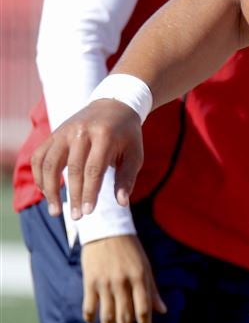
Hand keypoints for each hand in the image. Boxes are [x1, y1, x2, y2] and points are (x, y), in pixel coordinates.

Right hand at [30, 99, 144, 218]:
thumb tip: (122, 203)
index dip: (89, 192)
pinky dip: (39, 176)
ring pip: (48, 164)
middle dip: (73, 196)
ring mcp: (63, 132)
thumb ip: (127, 177)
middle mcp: (80, 132)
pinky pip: (39, 157)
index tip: (88, 212)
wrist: (113, 106)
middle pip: (72, 169)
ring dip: (49, 190)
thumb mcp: (135, 153)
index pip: (94, 169)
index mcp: (104, 135)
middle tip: (77, 217)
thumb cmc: (127, 135)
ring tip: (55, 210)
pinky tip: (47, 192)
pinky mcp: (53, 134)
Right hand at [81, 235, 167, 322]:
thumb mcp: (145, 267)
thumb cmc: (130, 250)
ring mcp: (105, 283)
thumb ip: (152, 291)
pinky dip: (90, 317)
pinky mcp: (90, 281)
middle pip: (125, 315)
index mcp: (139, 278)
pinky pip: (89, 305)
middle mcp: (123, 282)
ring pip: (107, 314)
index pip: (143, 309)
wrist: (106, 230)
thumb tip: (162, 311)